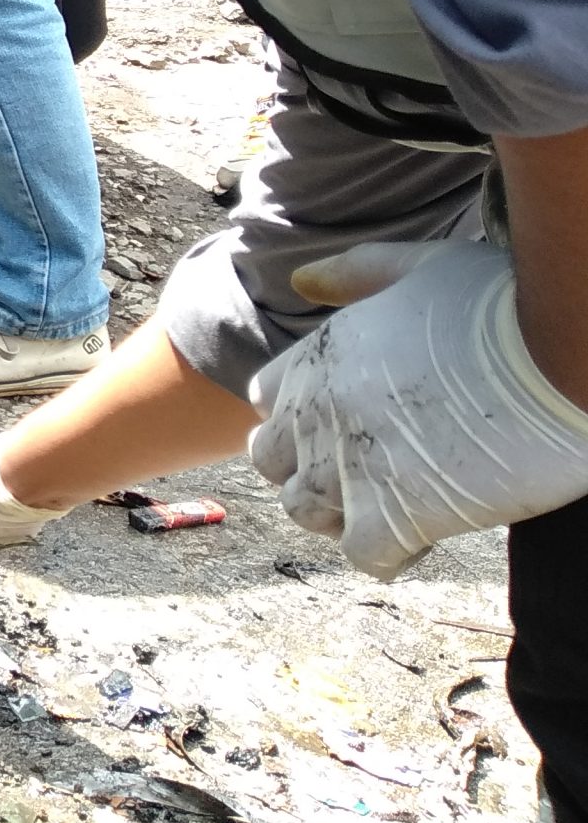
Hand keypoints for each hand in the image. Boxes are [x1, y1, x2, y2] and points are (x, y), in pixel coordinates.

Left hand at [250, 240, 587, 579]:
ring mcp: (348, 466)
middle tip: (371, 471)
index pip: (266, 398)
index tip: (350, 422)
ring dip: (343, 514)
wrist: (556, 352)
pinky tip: (428, 533)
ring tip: (396, 503)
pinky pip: (362, 555)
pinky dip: (390, 553)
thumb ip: (356, 273)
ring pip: (306, 512)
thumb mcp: (418, 267)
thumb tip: (302, 281)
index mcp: (319, 356)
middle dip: (310, 469)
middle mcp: (316, 411)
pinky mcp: (394, 515)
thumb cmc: (503, 304)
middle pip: (272, 460)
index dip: (300, 416)